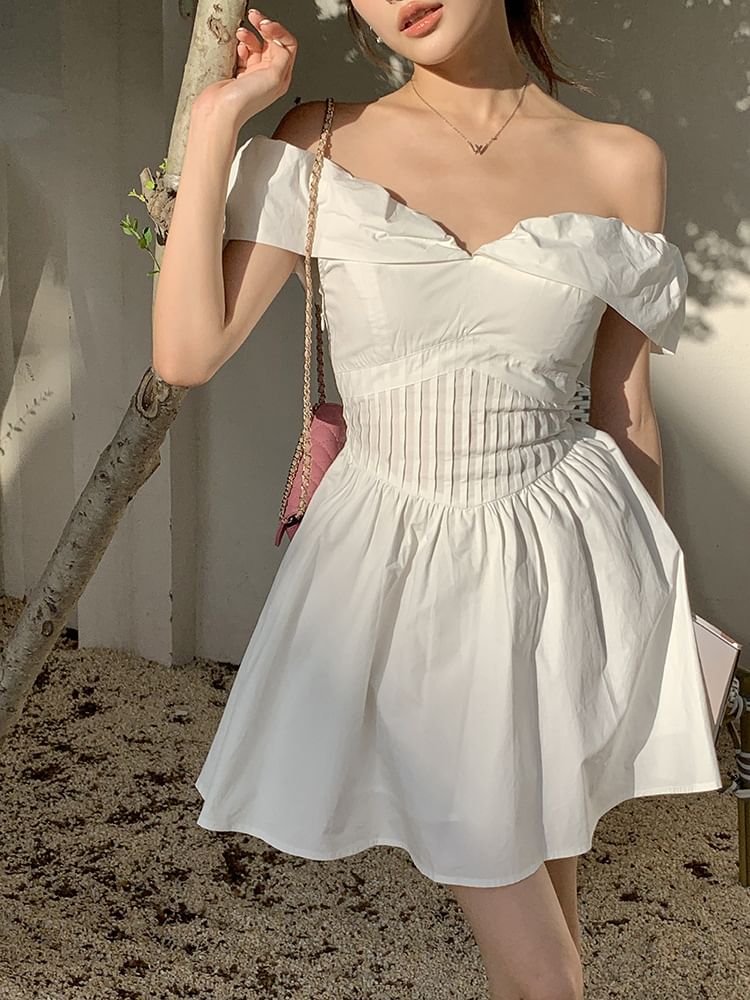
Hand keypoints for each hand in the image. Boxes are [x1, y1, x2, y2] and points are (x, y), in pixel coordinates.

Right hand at [194, 8, 297, 127]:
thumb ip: (282, 56)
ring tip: (241, 34)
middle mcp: (269, 76)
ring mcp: (254, 74)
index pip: (287, 44)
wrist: (220, 110)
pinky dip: (240, 46)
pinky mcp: (239, 74)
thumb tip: (280, 42)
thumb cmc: (245, 101)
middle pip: (272, 42)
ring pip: (256, 46)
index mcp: (281, 77)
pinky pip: (243, 53)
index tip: (265, 25)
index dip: (277, 30)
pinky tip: (236, 47)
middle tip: (254, 17)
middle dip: (263, 26)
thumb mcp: (274, 76)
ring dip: (249, 35)